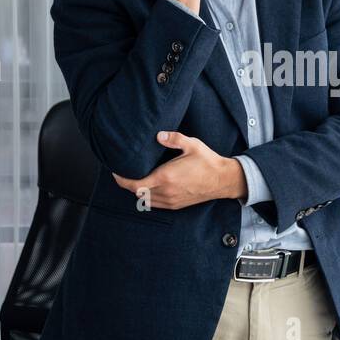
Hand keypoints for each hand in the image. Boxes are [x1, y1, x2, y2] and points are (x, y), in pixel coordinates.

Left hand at [112, 131, 246, 209]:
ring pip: (145, 200)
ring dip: (138, 191)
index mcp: (165, 177)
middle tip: (124, 173)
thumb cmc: (207, 161)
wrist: (223, 180)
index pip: (135, 185)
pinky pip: (156, 204)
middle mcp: (166, 192)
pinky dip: (148, 197)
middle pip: (137, 193)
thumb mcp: (192, 144)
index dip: (122, 180)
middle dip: (128, 184)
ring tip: (135, 179)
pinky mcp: (177, 205)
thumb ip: (173, 138)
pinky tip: (150, 187)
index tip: (116, 172)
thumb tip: (158, 134)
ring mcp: (171, 200)